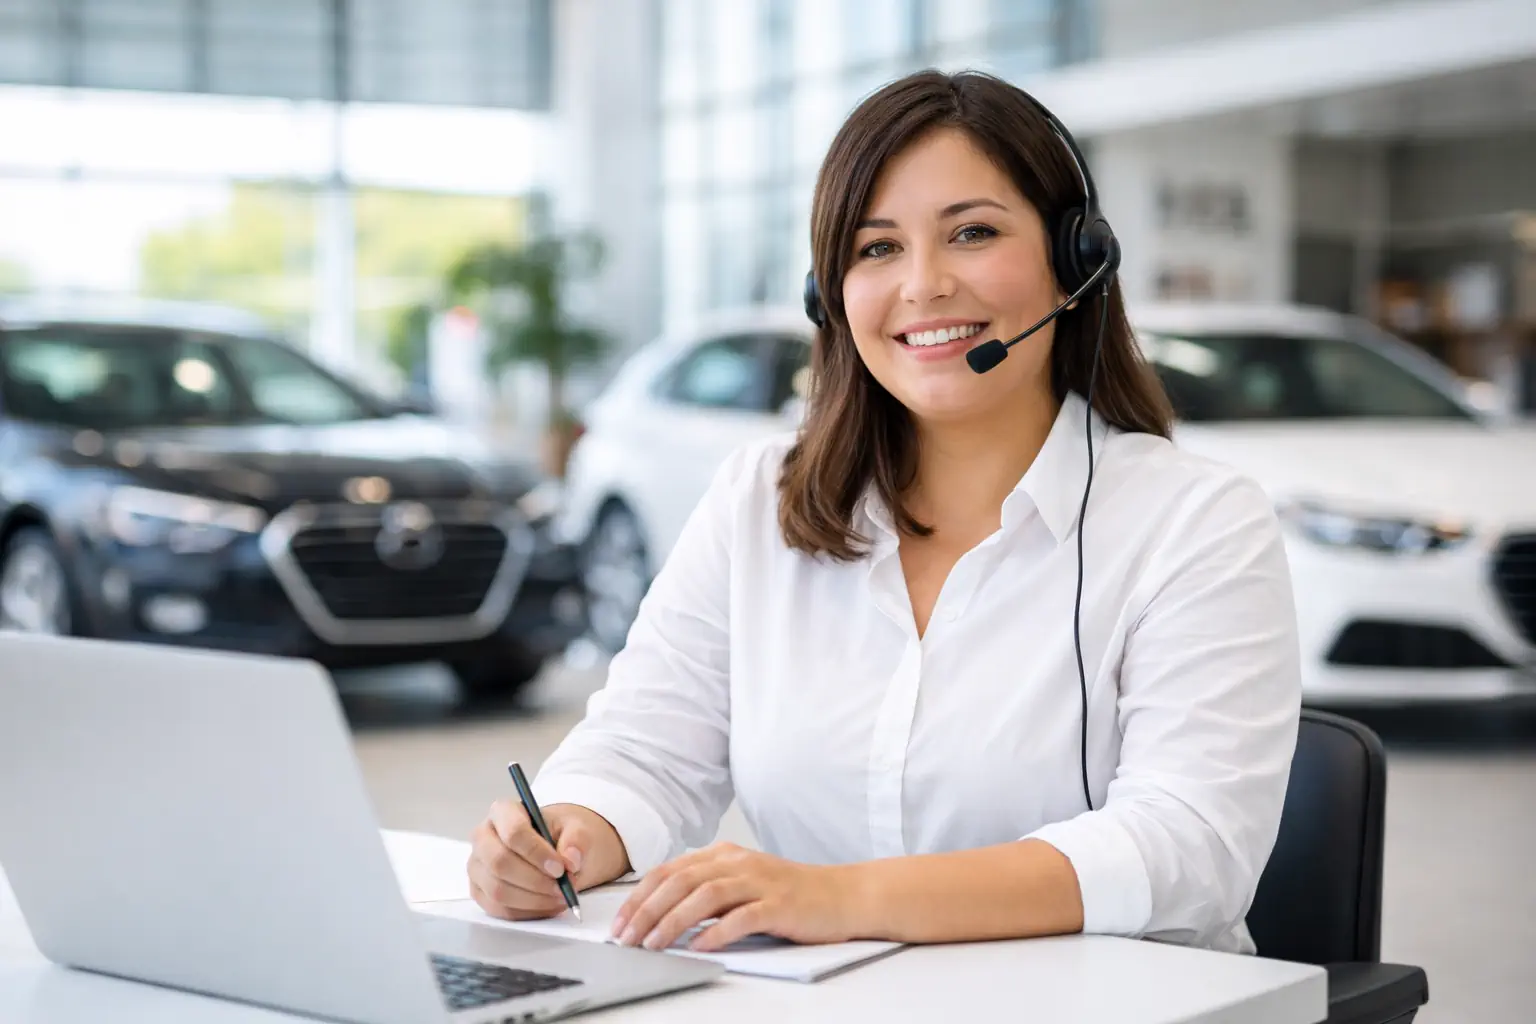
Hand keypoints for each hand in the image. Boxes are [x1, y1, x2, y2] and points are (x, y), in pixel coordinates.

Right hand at [467, 801, 628, 920]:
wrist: (557, 848)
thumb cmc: (562, 834)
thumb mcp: (577, 827)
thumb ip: (577, 840)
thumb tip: (571, 859)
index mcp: (503, 812)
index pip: (513, 832)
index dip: (536, 853)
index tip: (560, 868)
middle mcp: (483, 837)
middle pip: (500, 863)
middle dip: (535, 881)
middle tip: (562, 888)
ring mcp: (478, 866)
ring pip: (498, 890)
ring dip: (533, 900)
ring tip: (560, 897)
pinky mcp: (480, 891)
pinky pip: (500, 909)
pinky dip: (527, 912)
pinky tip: (548, 904)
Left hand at [611, 842, 859, 952]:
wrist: (843, 895)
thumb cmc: (789, 896)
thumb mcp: (742, 883)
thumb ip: (707, 890)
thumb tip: (659, 914)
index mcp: (724, 855)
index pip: (669, 871)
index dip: (639, 896)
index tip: (619, 923)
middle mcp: (738, 862)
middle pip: (680, 881)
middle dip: (647, 911)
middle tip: (626, 938)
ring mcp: (760, 881)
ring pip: (705, 895)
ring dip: (673, 921)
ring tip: (653, 944)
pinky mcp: (779, 904)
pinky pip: (742, 916)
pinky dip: (716, 932)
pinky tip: (698, 948)